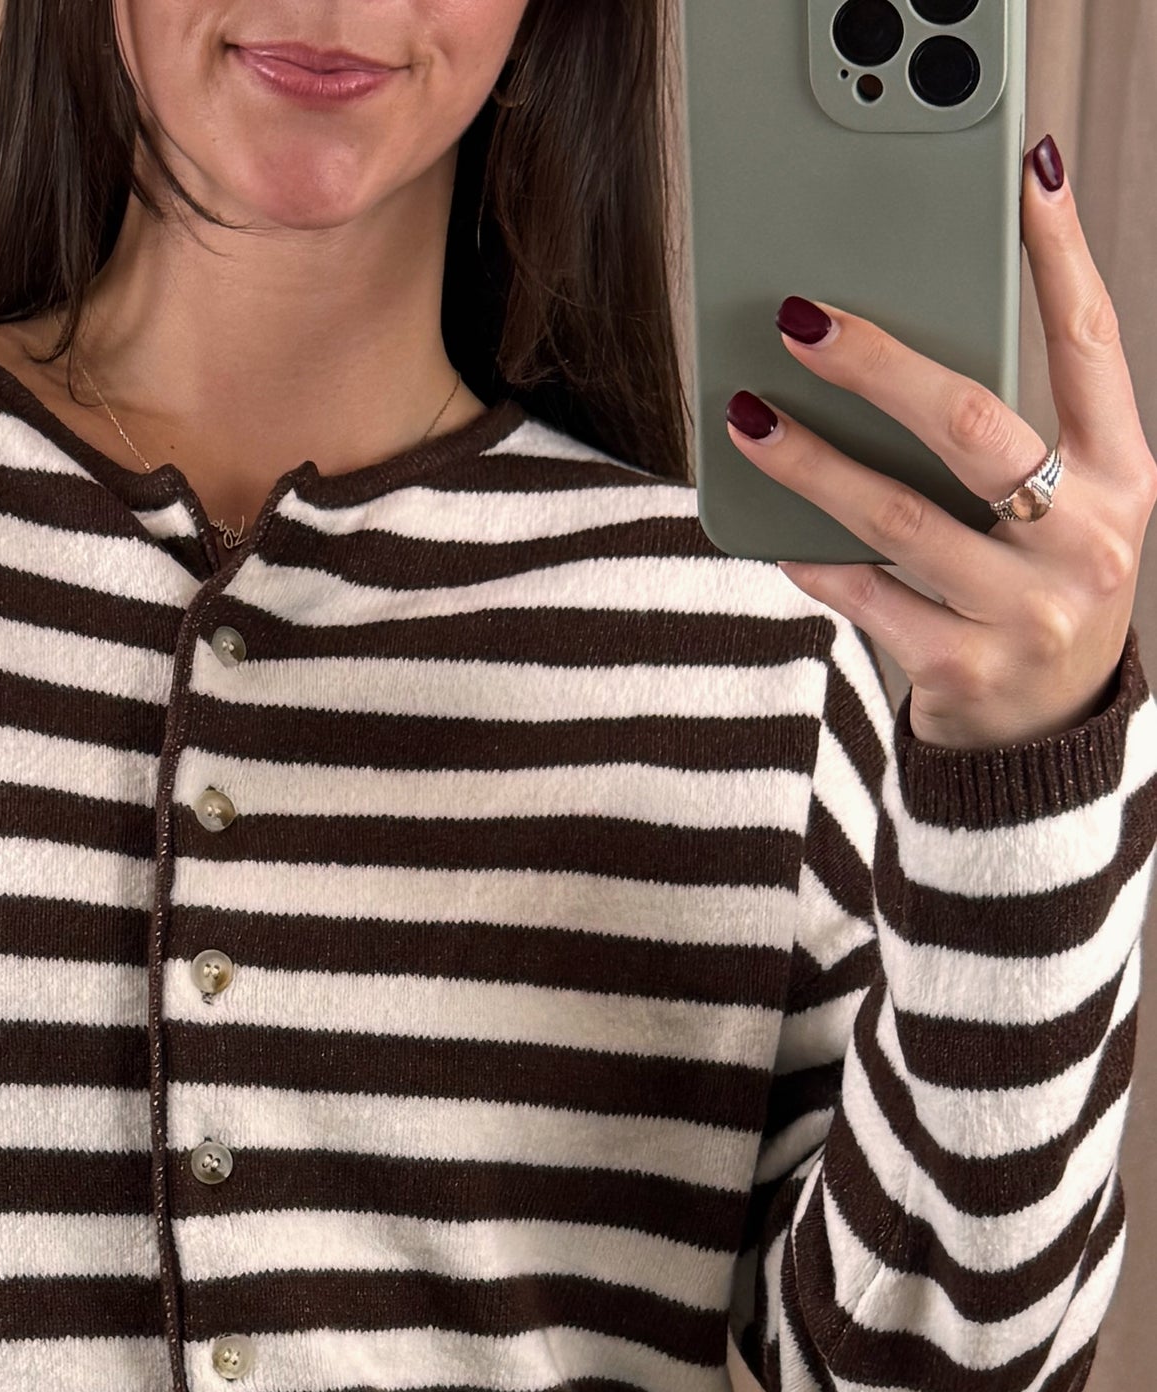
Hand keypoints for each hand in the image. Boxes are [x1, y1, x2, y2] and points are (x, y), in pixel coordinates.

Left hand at [725, 135, 1156, 751]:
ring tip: (748, 415)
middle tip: (803, 319)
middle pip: (971, 426)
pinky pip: (865, 595)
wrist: (1048, 738)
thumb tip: (900, 342)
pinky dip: (811, 556)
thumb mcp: (1066, 512)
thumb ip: (1015, 440)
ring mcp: (1024, 610)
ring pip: (899, 516)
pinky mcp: (962, 668)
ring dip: (812, 461)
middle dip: (878, 365)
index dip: (1060, 254)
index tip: (1025, 175)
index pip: (1091, 343)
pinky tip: (768, 524)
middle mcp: (1085, 540)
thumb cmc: (1040, 592)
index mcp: (1123, 477)